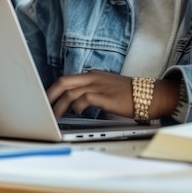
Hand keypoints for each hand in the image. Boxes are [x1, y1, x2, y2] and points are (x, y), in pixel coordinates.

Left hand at [46, 70, 179, 119]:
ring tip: (55, 116)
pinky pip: (85, 98)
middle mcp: (93, 78)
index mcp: (93, 75)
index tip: (46, 99)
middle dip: (50, 94)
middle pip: (64, 82)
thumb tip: (77, 104)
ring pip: (71, 92)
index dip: (53, 89)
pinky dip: (78, 105)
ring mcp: (99, 86)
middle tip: (42, 107)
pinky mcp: (106, 96)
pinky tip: (77, 112)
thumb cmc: (129, 94)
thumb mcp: (106, 89)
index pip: (67, 79)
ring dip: (61, 105)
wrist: (149, 95)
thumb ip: (92, 92)